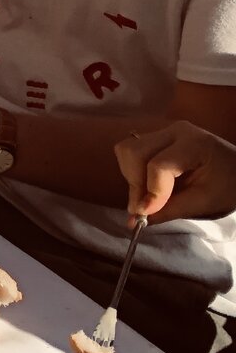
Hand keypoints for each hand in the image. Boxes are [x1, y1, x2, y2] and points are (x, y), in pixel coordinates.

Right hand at [116, 121, 235, 224]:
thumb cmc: (228, 186)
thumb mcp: (205, 202)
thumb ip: (170, 210)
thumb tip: (133, 221)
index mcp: (195, 143)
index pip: (159, 165)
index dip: (151, 192)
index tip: (147, 214)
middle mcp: (175, 131)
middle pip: (134, 152)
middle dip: (135, 183)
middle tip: (143, 207)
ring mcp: (164, 131)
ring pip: (127, 149)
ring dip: (131, 176)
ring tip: (147, 194)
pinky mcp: (157, 137)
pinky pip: (131, 150)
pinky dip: (132, 170)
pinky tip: (148, 183)